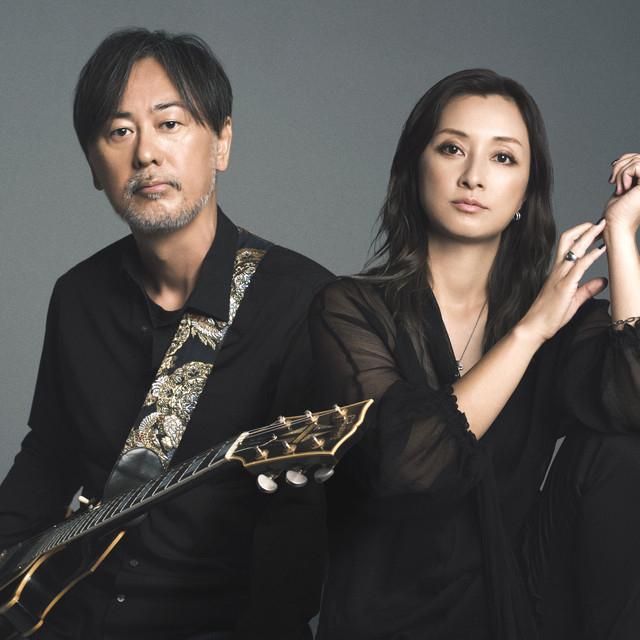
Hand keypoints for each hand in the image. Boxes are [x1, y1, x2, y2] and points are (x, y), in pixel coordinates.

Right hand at [518, 220, 607, 342]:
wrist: (534, 327)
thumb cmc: (549, 316)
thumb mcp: (574, 300)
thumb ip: (588, 289)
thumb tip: (603, 281)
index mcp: (558, 272)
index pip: (568, 247)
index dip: (581, 235)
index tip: (595, 230)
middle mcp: (558, 271)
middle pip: (567, 241)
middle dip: (584, 229)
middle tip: (599, 221)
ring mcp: (560, 277)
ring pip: (573, 249)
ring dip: (588, 236)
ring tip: (601, 227)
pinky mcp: (564, 286)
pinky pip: (578, 267)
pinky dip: (591, 256)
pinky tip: (601, 249)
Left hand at [607, 153, 639, 232]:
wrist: (616, 226)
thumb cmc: (618, 212)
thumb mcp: (623, 187)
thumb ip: (626, 174)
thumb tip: (620, 160)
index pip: (639, 158)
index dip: (625, 160)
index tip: (612, 177)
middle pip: (638, 157)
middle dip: (620, 165)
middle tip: (612, 181)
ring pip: (637, 160)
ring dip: (621, 173)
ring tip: (618, 189)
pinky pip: (636, 166)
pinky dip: (624, 175)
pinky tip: (622, 190)